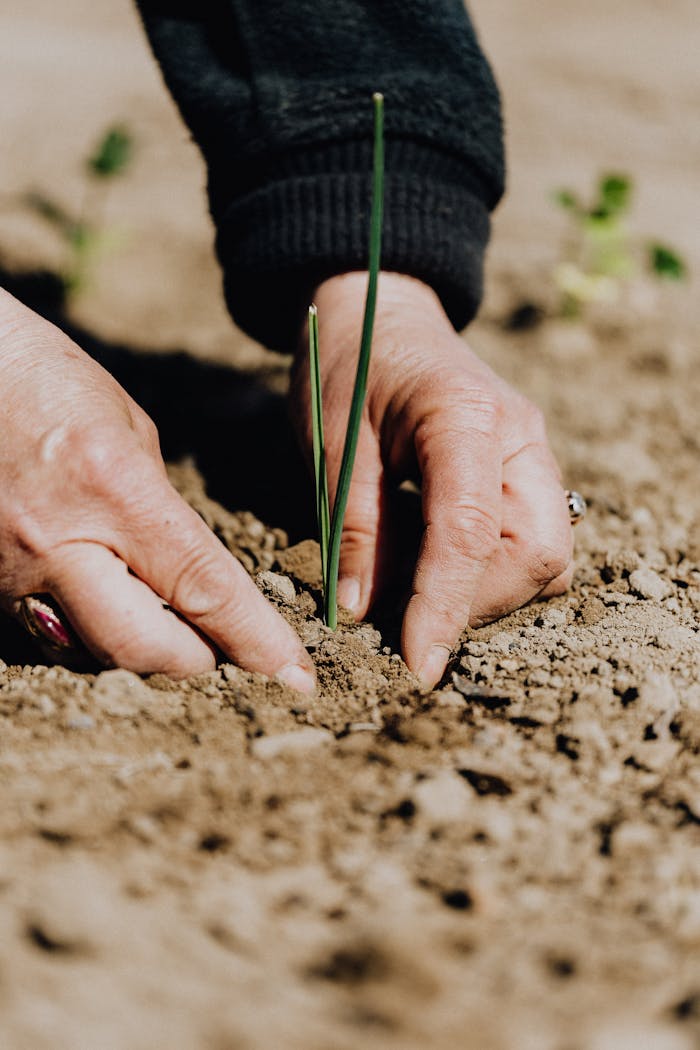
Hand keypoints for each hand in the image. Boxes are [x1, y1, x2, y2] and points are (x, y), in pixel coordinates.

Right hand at [0, 289, 314, 689]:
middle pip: (142, 648)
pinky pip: (48, 634)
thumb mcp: (128, 429)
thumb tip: (189, 573)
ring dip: (141, 652)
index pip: (202, 586)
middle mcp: (58, 541)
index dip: (255, 639)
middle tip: (223, 652)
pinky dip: (89, 633)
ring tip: (169, 627)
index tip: (294, 673)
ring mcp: (10, 571)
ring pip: (92, 653)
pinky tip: (107, 605)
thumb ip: (161, 509)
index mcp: (113, 488)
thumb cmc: (46, 380)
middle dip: (196, 662)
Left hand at [291, 272, 572, 687]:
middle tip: (408, 620)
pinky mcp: (526, 471)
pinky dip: (490, 574)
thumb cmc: (347, 363)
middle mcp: (520, 436)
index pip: (471, 532)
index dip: (445, 607)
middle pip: (538, 553)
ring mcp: (532, 453)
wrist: (378, 311)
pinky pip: (532, 543)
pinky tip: (437, 568)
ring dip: (487, 594)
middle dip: (477, 603)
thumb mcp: (333, 440)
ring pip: (546, 557)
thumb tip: (363, 613)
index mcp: (466, 415)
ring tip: (417, 593)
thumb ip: (354, 526)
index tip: (418, 665)